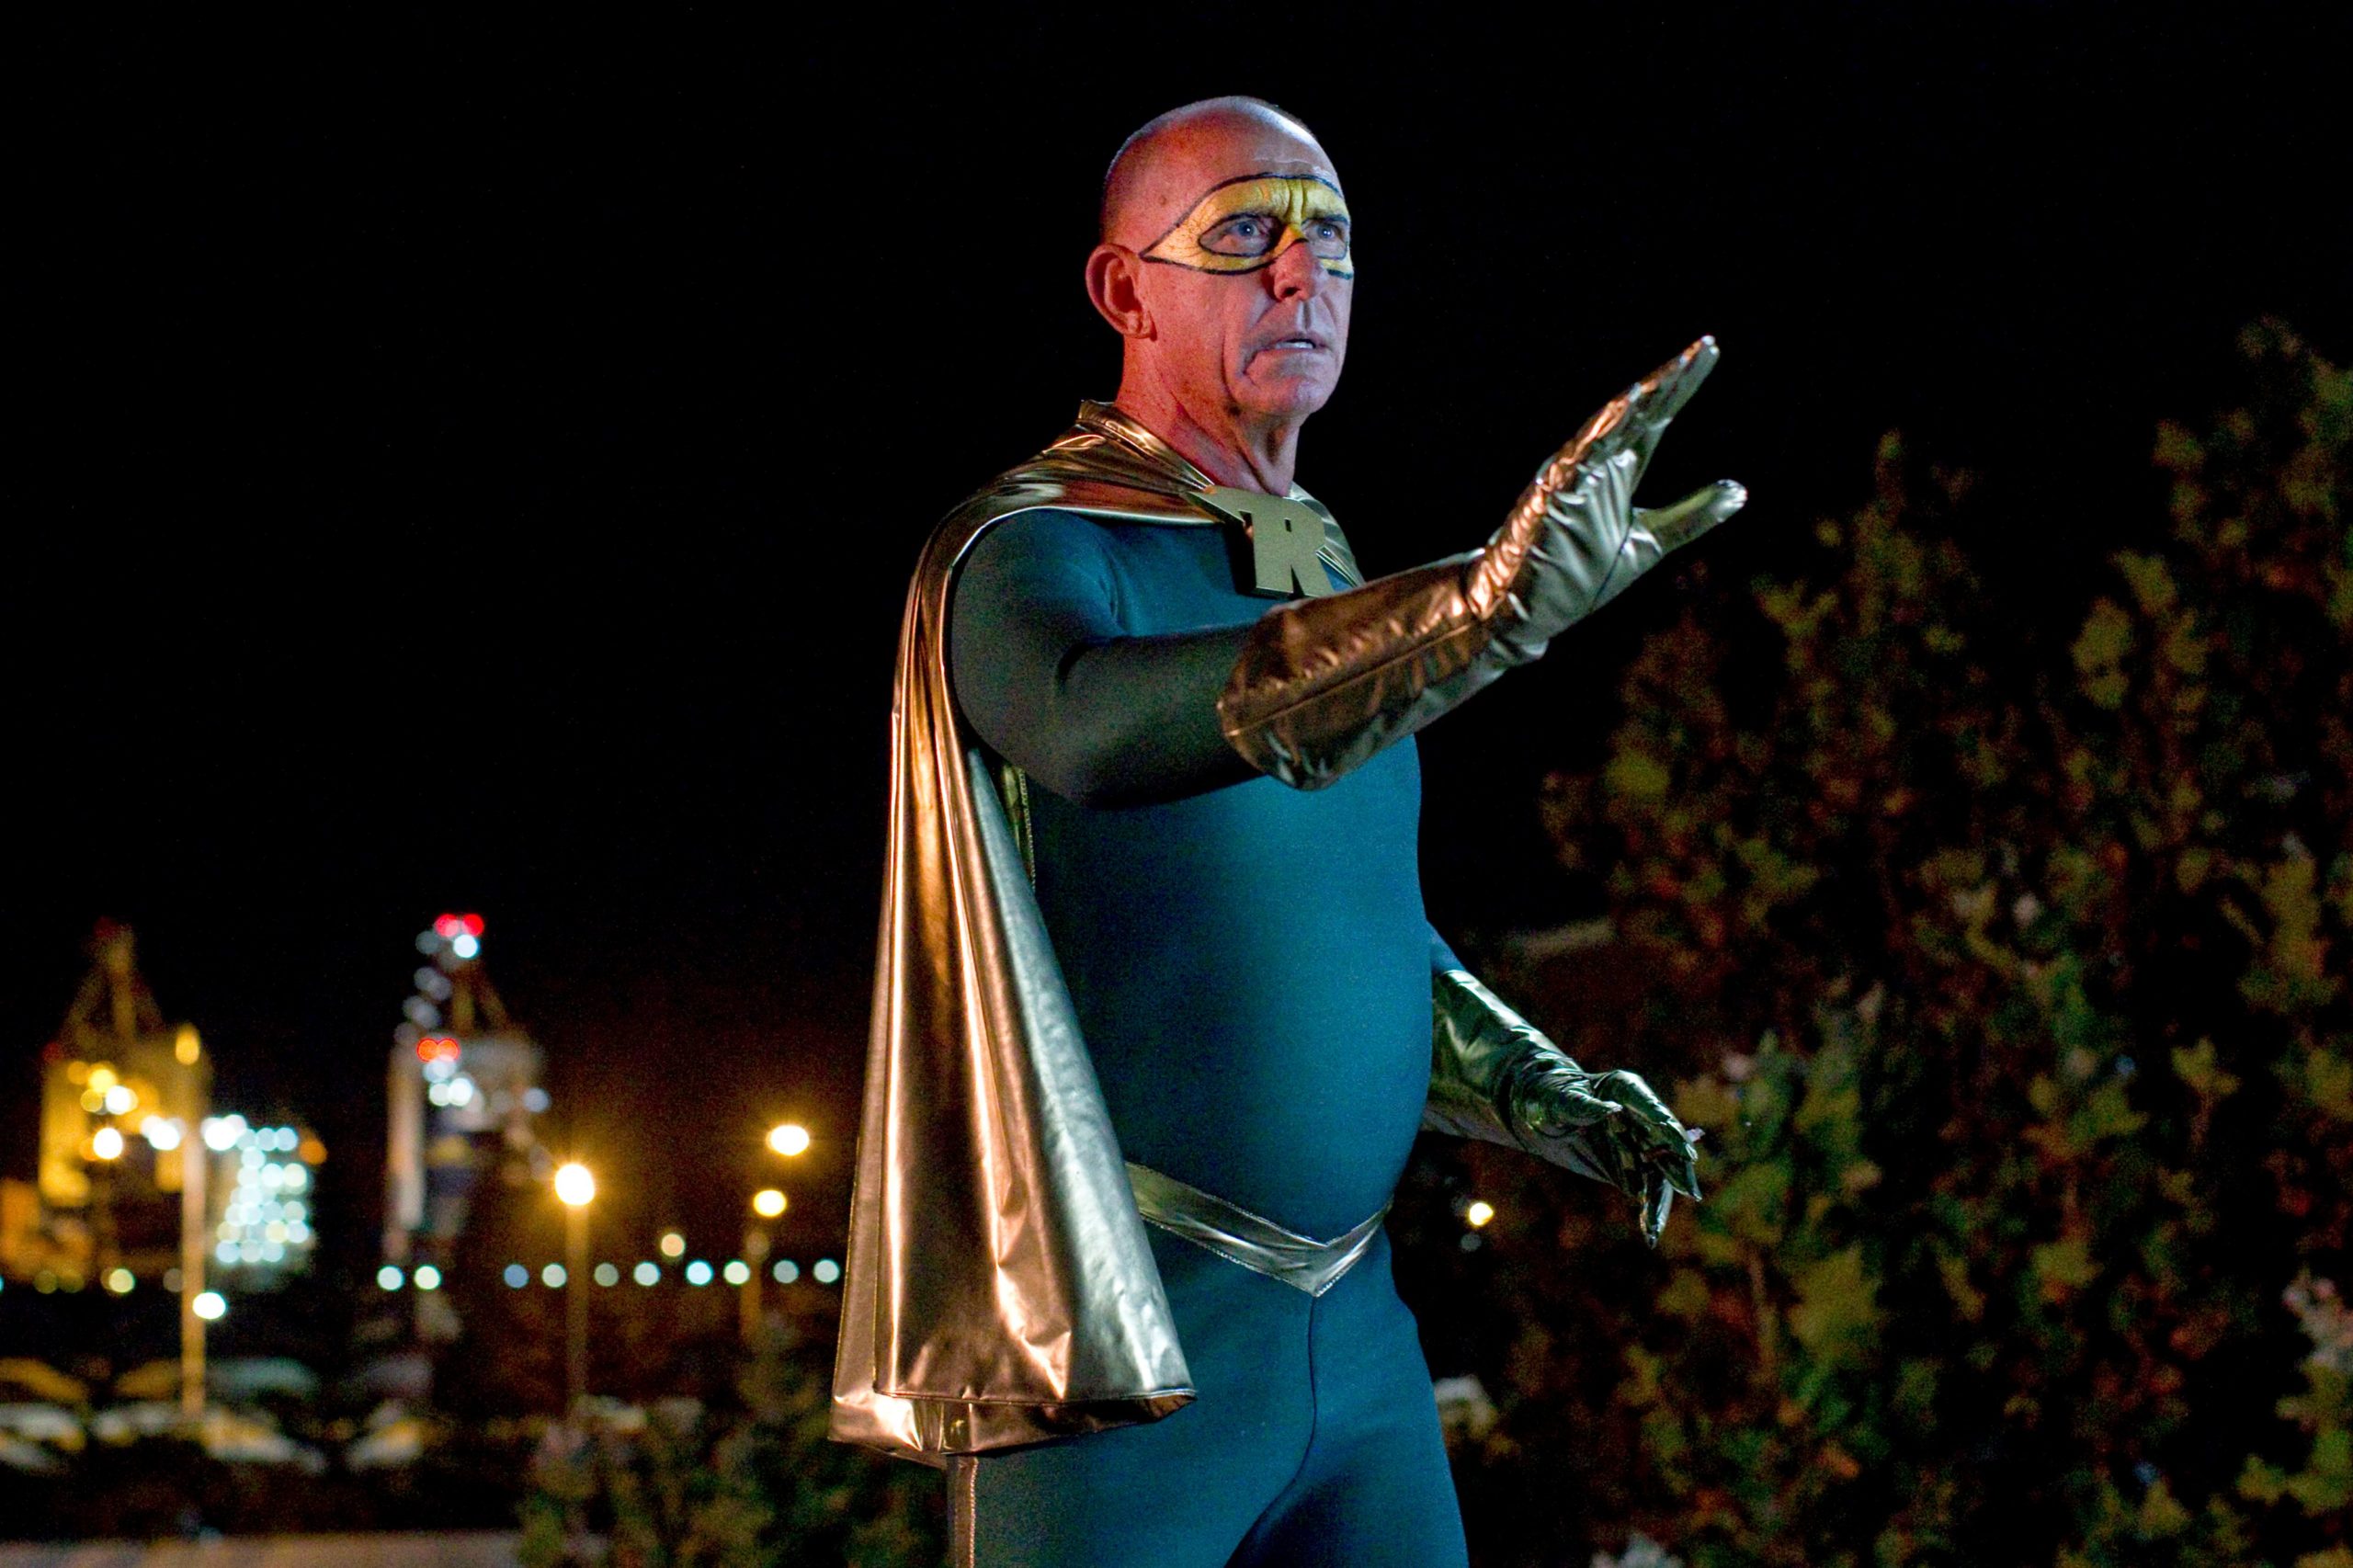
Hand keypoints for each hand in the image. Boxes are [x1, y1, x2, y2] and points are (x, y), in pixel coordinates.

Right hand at [1471, 337, 1746, 656]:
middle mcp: (1595, 465)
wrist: (1521, 612)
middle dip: (1671, 381)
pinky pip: (1578, 456)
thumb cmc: (1575, 578)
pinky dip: (1601, 430)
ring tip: (1674, 369)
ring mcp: (1571, 477)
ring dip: (1642, 397)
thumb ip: (1690, 517)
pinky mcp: (1551, 496)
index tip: (1710, 353)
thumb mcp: (1648, 544)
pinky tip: (1627, 404)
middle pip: (1639, 413)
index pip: (1655, 420)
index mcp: (1618, 472)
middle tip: (1706, 346)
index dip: (1682, 388)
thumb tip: (1739, 490)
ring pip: (1609, 426)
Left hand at [1522, 1066, 1703, 1248]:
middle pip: (1665, 1143)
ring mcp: (1639, 1142)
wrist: (1538, 1114)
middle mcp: (1640, 1116)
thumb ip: (1582, 1106)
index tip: (1685, 1150)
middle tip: (1688, 1192)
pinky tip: (1649, 1232)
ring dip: (1661, 1199)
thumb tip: (1612, 1109)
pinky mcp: (1632, 1166)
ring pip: (1659, 1171)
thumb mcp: (1558, 1101)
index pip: (1652, 1108)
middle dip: (1678, 1168)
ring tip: (1655, 1227)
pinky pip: (1646, 1188)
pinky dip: (1649, 1209)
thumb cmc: (1548, 1097)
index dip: (1669, 1130)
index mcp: (1626, 1089)